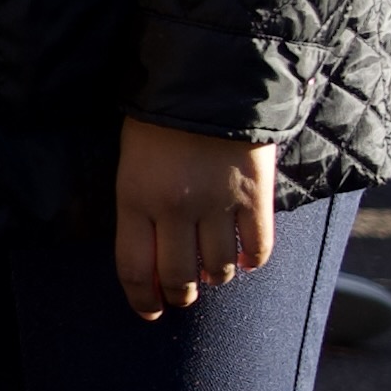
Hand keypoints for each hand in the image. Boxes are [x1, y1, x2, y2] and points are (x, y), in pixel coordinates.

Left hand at [114, 119, 276, 319]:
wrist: (207, 79)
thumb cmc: (159, 121)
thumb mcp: (131, 164)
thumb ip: (140, 210)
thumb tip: (154, 258)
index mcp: (135, 199)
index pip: (134, 268)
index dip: (142, 298)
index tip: (149, 311)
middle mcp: (175, 208)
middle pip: (179, 277)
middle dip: (181, 295)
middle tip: (184, 296)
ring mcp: (218, 203)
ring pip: (220, 268)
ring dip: (217, 278)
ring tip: (214, 273)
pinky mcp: (255, 195)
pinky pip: (259, 246)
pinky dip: (253, 260)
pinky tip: (247, 259)